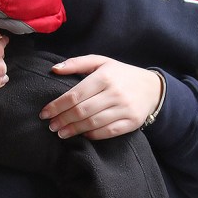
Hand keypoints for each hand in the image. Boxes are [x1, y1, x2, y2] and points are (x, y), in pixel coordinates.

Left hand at [39, 55, 163, 139]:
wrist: (153, 88)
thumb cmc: (121, 74)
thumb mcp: (101, 62)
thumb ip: (77, 63)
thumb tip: (54, 70)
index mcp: (104, 76)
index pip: (74, 95)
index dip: (57, 106)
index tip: (44, 113)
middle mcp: (115, 93)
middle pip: (81, 111)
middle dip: (63, 120)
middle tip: (51, 126)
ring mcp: (124, 108)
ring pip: (93, 123)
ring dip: (74, 130)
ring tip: (61, 133)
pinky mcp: (132, 122)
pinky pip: (108, 132)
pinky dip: (93, 135)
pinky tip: (82, 135)